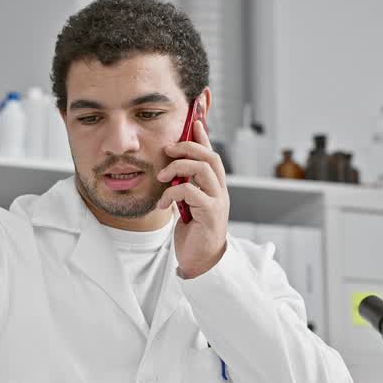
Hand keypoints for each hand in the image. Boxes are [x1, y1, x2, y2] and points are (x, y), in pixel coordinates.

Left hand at [155, 120, 229, 278]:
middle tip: (167, 149)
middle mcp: (220, 191)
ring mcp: (218, 201)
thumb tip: (172, 169)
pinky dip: (172, 193)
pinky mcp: (210, 214)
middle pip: (210, 156)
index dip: (203, 136)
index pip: (211, 154)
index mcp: (215, 187)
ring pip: (203, 168)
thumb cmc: (193, 233)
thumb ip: (184, 186)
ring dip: (178, 167)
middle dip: (188, 146)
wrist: (200, 262)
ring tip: (162, 176)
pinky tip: (163, 204)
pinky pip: (190, 191)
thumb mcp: (187, 205)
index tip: (194, 120)